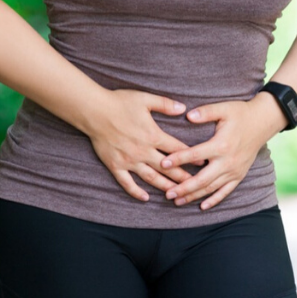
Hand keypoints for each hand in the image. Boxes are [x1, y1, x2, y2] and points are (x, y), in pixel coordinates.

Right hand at [87, 89, 205, 201]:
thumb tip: (184, 108)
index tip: (203, 164)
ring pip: (151, 178)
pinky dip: (136, 192)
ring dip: (165, 187)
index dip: (191, 156)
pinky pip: (127, 183)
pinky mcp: (116, 165)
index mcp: (153, 135)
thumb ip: (165, 104)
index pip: (177, 149)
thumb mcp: (145, 99)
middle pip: (168, 168)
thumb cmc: (119, 102)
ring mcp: (129, 161)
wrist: (94, 111)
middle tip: (196, 185)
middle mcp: (143, 151)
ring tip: (177, 194)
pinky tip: (145, 198)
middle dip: (183, 177)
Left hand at [159, 94, 283, 209]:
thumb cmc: (240, 113)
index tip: (163, 163)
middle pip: (202, 179)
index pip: (195, 155)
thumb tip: (188, 115)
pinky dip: (214, 200)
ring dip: (194, 196)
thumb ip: (205, 112)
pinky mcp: (239, 175)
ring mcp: (234, 171)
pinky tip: (202, 206)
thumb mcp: (224, 108)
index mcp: (221, 145)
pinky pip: (225, 191)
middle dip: (184, 188)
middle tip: (167, 193)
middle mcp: (228, 161)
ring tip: (177, 201)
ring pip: (211, 188)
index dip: (178, 159)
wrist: (263, 122)